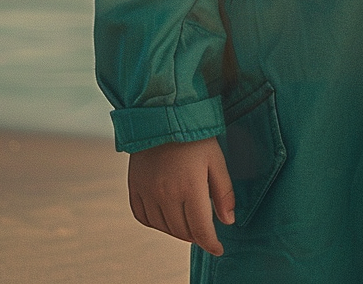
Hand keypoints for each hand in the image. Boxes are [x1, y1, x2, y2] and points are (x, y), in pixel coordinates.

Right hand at [128, 137, 234, 255]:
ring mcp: (147, 192)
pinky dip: (156, 223)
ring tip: (188, 220)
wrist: (161, 114)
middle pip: (182, 232)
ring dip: (178, 230)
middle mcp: (166, 193)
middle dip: (197, 235)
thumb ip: (224, 192)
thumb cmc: (194, 135)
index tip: (218, 249)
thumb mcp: (216, 159)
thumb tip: (228, 222)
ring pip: (164, 228)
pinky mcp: (134, 188)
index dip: (211, 244)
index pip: (201, 229)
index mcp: (190, 186)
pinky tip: (166, 214)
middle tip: (205, 230)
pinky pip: (144, 218)